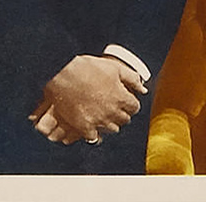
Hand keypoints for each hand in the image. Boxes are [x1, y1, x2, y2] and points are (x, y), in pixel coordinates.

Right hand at [31, 55, 146, 143]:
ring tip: (103, 114)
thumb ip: (132, 78)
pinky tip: (92, 126)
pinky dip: (95, 133)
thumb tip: (142, 88)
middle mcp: (112, 112)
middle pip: (124, 120)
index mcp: (121, 98)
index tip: (126, 101)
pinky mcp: (84, 127)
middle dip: (121, 112)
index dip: (130, 103)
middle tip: (114, 106)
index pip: (134, 108)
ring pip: (112, 129)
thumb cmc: (88, 68)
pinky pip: (94, 138)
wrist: (63, 74)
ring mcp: (98, 121)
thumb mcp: (115, 68)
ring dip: (110, 122)